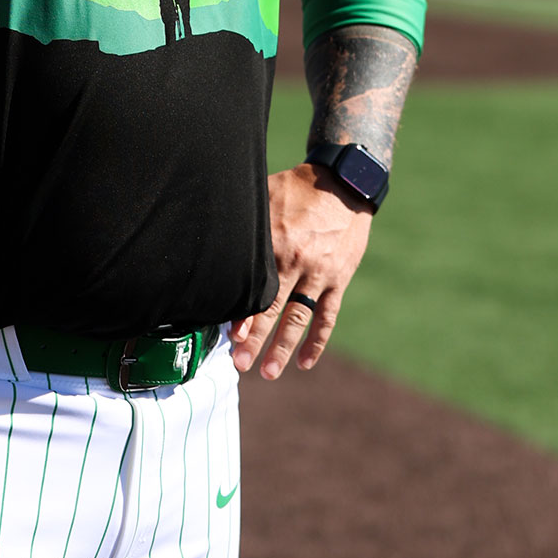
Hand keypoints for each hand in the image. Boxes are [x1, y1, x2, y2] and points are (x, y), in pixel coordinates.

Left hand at [230, 163, 373, 379]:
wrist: (343, 185)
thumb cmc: (295, 190)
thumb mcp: (264, 198)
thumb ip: (245, 225)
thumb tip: (213, 243)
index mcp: (275, 244)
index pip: (255, 287)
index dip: (242, 313)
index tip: (229, 336)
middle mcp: (297, 263)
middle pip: (273, 308)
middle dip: (256, 339)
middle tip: (240, 364)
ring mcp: (320, 275)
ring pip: (300, 319)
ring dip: (284, 348)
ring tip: (270, 372)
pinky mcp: (338, 279)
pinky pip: (328, 316)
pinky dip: (317, 341)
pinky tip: (305, 362)